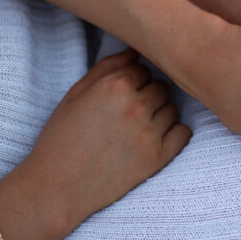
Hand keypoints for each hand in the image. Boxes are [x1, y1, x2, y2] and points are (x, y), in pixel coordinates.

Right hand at [22, 49, 190, 230]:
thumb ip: (107, 67)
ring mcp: (150, 132)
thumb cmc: (61, 138)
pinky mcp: (158, 157)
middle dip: (148, 96)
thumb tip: (135, 52)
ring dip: (160, 114)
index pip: (144, 69)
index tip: (120, 96)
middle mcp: (137, 105)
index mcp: (115, 86)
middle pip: (161, 87)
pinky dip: (174, 134)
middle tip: (128, 114)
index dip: (132, 82)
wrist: (57, 187)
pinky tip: (156, 140)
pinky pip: (183, 132)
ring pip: (172, 108)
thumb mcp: (75, 95)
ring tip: (137, 129)